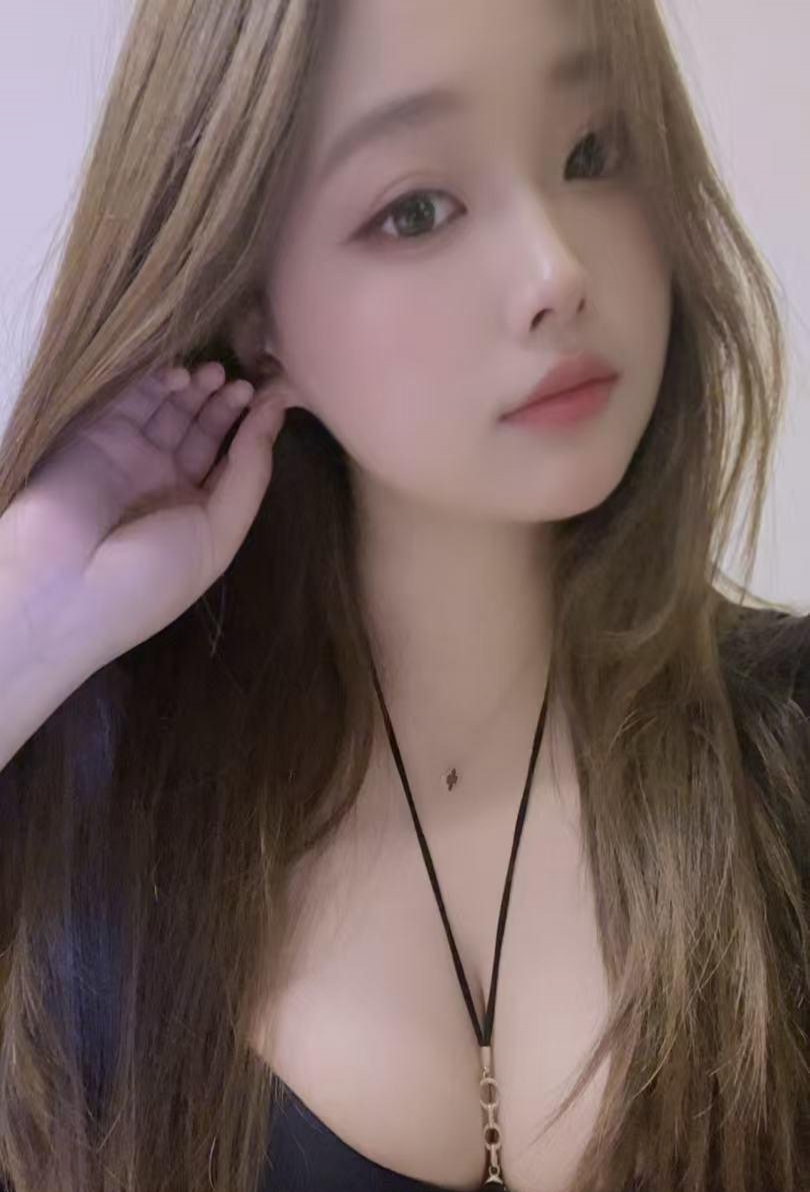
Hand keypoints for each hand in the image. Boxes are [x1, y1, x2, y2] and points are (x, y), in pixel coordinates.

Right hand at [0, 361, 285, 669]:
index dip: (254, 429)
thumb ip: (251, 471)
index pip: (232, 460)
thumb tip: (276, 410)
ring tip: (217, 374)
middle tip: (244, 383)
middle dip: (226, 404)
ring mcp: (128, 457)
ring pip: (169, 411)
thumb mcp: (219, 532)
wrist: (65, 587)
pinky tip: (180, 377)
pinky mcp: (95, 435)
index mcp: (198, 514)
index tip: (276, 395)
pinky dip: (154, 384)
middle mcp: (164, 482)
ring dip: (195, 389)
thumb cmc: (153, 574)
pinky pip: (129, 401)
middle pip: (203, 430)